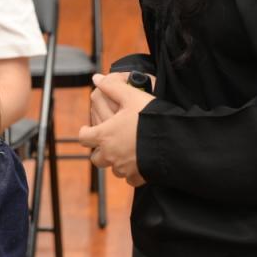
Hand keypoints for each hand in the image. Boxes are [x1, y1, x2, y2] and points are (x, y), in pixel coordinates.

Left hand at [79, 72, 150, 186]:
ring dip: (116, 161)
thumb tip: (96, 78)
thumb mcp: (131, 96)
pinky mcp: (137, 178)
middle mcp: (110, 155)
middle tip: (110, 141)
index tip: (90, 130)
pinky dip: (131, 172)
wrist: (173, 142)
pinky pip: (129, 178)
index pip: (83, 137)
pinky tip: (139, 162)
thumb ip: (112, 87)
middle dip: (100, 150)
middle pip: (96, 158)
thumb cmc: (150, 118)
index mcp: (104, 136)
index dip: (86, 132)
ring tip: (126, 150)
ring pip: (112, 169)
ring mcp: (123, 168)